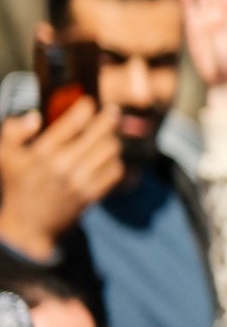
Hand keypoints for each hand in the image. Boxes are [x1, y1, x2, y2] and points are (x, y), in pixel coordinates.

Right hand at [0, 99, 122, 256]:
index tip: (90, 102)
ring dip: (113, 139)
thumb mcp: (6, 156)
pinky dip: (116, 161)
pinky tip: (109, 157)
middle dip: (109, 118)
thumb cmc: (18, 185)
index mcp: (42, 152)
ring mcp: (79, 181)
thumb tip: (35, 116)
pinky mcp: (92, 195)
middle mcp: (63, 165)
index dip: (86, 108)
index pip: (72, 123)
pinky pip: (115, 171)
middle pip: (100, 134)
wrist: (29, 224)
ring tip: (110, 134)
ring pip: (111, 150)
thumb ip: (13, 131)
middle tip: (112, 111)